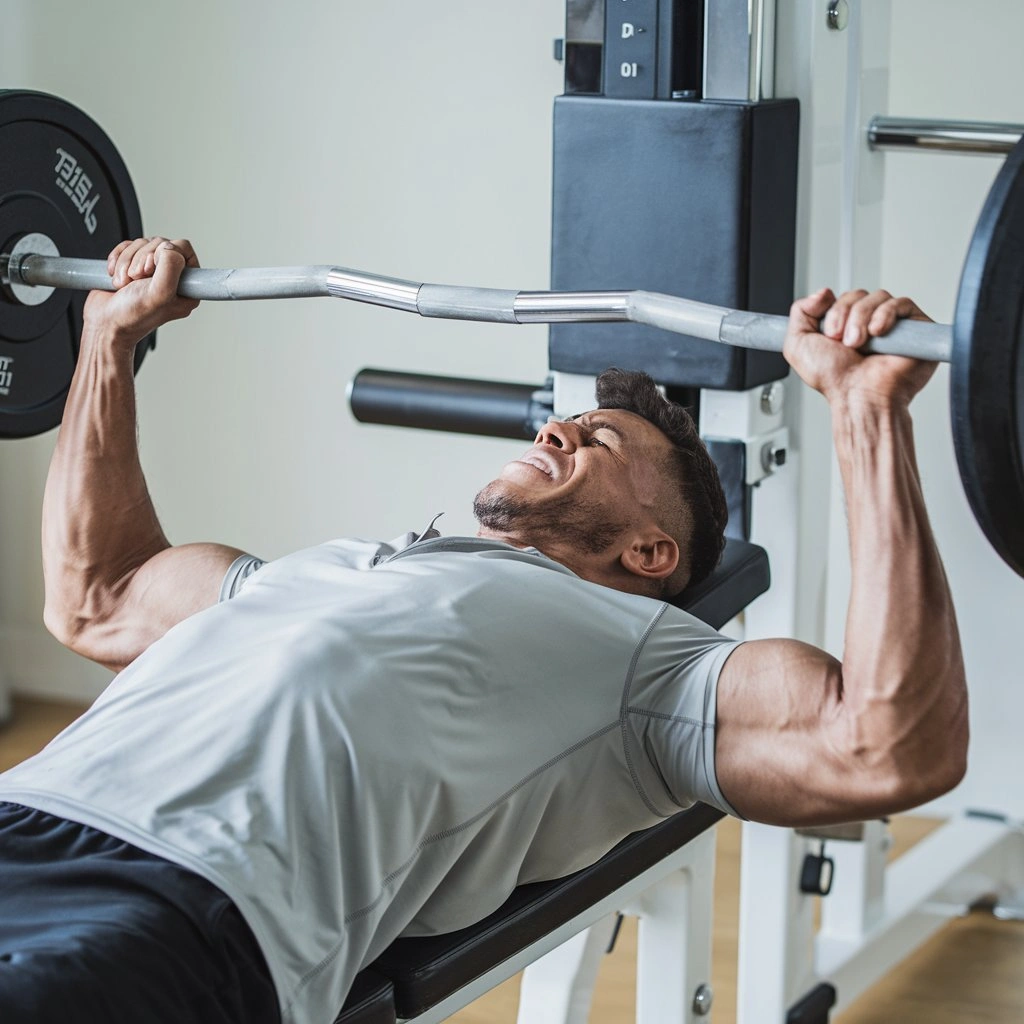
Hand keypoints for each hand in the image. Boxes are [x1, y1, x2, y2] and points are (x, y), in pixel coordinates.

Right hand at [83, 237, 199, 348]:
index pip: (184, 249)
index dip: (165, 253)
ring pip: (142, 244)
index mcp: (187, 286)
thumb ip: (171, 266)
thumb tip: (168, 246)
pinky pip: (127, 246)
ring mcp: (152, 271)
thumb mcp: (159, 293)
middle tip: (137, 279)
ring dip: (127, 262)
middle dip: (141, 259)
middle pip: (160, 243)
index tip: (152, 271)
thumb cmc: (133, 316)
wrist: (105, 323)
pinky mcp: (133, 266)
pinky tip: (118, 277)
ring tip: (126, 283)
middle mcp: (172, 278)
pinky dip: (118, 258)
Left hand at [783, 288, 937, 407]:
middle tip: (844, 342)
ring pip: (879, 296)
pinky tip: (878, 333)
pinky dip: (886, 314)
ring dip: (862, 318)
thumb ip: (801, 311)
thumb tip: (823, 291)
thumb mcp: (798, 344)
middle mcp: (869, 324)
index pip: (842, 297)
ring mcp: (893, 325)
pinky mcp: (916, 328)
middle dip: (845, 314)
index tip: (829, 334)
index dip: (833, 309)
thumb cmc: (833, 379)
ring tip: (859, 344)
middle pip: (859, 294)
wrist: (858, 396)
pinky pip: (903, 303)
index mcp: (845, 325)